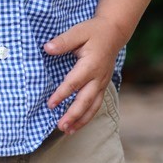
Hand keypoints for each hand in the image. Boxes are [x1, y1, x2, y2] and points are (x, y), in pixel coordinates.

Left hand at [43, 16, 125, 134]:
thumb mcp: (78, 31)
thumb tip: (47, 48)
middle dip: (73, 115)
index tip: (50, 104)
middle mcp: (98, 77)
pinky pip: (96, 104)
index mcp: (91, 64)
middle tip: (60, 126)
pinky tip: (78, 124)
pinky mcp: (103, 85)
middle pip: (85, 101)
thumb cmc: (93, 31)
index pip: (74, 83)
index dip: (61, 94)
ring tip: (68, 131)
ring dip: (81, 120)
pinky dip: (88, 116)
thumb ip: (63, 41)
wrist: (114, 32)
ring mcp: (102, 83)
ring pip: (93, 106)